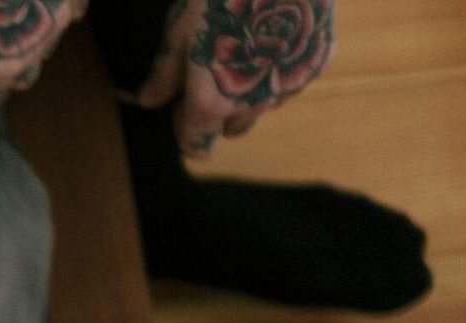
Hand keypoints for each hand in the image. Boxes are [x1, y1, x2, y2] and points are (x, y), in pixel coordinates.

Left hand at [140, 0, 332, 154]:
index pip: (198, 148)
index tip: (182, 106)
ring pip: (263, 106)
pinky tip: (271, 36)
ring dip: (250, 91)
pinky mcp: (318, 62)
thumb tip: (148, 100)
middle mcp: (253, 104)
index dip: (186, 130)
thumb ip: (165, 74)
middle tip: (210, 71)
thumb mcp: (181, 32)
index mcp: (212, 104)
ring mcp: (289, 84)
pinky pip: (291, 80)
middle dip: (218, 111)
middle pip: (231, 128)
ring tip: (242, 47)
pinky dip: (279, 69)